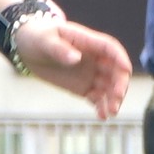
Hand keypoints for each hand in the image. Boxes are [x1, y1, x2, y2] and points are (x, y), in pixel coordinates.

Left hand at [9, 14, 135, 118]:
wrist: (26, 48)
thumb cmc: (37, 37)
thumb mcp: (45, 41)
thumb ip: (60, 49)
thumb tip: (77, 58)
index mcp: (88, 41)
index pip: (110, 48)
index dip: (120, 58)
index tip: (126, 70)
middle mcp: (94, 58)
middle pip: (115, 70)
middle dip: (119, 84)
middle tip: (117, 97)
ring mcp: (90, 73)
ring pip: (109, 87)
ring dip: (113, 98)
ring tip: (111, 112)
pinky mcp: (84, 87)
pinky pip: (97, 98)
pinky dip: (101, 107)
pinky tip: (102, 117)